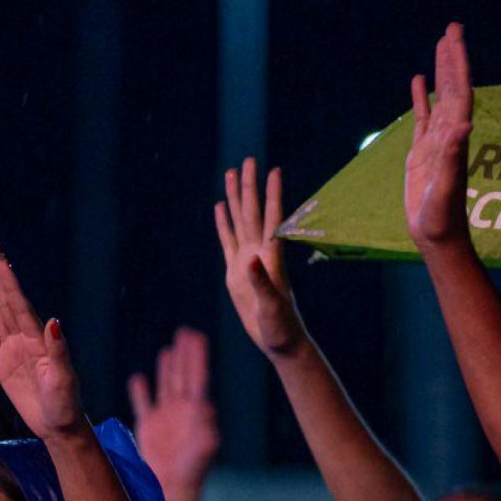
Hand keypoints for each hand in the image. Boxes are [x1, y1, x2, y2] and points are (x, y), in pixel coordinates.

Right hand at [0, 246, 84, 438]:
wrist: (59, 426)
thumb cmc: (65, 405)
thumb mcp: (64, 379)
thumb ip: (58, 350)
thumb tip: (52, 321)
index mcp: (39, 341)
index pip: (20, 305)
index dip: (9, 282)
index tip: (1, 260)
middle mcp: (26, 340)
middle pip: (9, 301)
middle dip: (1, 275)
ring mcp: (13, 350)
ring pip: (0, 312)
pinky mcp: (3, 364)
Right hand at [128, 327, 219, 493]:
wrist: (171, 489)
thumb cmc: (191, 472)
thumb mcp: (203, 450)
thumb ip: (207, 428)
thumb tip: (207, 408)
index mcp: (196, 412)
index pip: (197, 377)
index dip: (197, 356)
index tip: (197, 335)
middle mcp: (181, 411)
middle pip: (183, 376)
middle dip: (184, 354)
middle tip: (186, 332)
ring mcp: (165, 419)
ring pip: (166, 386)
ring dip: (167, 368)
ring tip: (169, 349)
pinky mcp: (149, 428)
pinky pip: (143, 404)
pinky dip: (140, 392)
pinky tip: (138, 378)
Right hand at [214, 161, 308, 357]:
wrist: (279, 340)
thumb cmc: (281, 325)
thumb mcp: (271, 306)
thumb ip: (261, 283)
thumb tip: (251, 261)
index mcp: (271, 258)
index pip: (272, 219)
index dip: (273, 195)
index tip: (274, 171)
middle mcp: (260, 253)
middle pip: (253, 212)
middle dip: (250, 187)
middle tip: (248, 160)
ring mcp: (247, 260)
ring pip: (239, 221)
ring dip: (235, 198)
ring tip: (231, 173)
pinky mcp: (236, 272)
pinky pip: (227, 241)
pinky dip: (223, 223)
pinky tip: (219, 207)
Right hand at [405, 21, 473, 250]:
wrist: (437, 235)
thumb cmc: (442, 216)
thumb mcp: (448, 187)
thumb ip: (453, 155)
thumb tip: (463, 124)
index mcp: (456, 136)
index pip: (460, 92)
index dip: (458, 64)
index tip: (455, 38)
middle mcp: (450, 133)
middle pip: (453, 87)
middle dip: (452, 58)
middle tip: (452, 27)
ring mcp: (436, 141)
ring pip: (439, 98)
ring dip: (441, 71)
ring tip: (440, 44)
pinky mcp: (422, 152)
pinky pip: (422, 117)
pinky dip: (420, 97)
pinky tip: (417, 81)